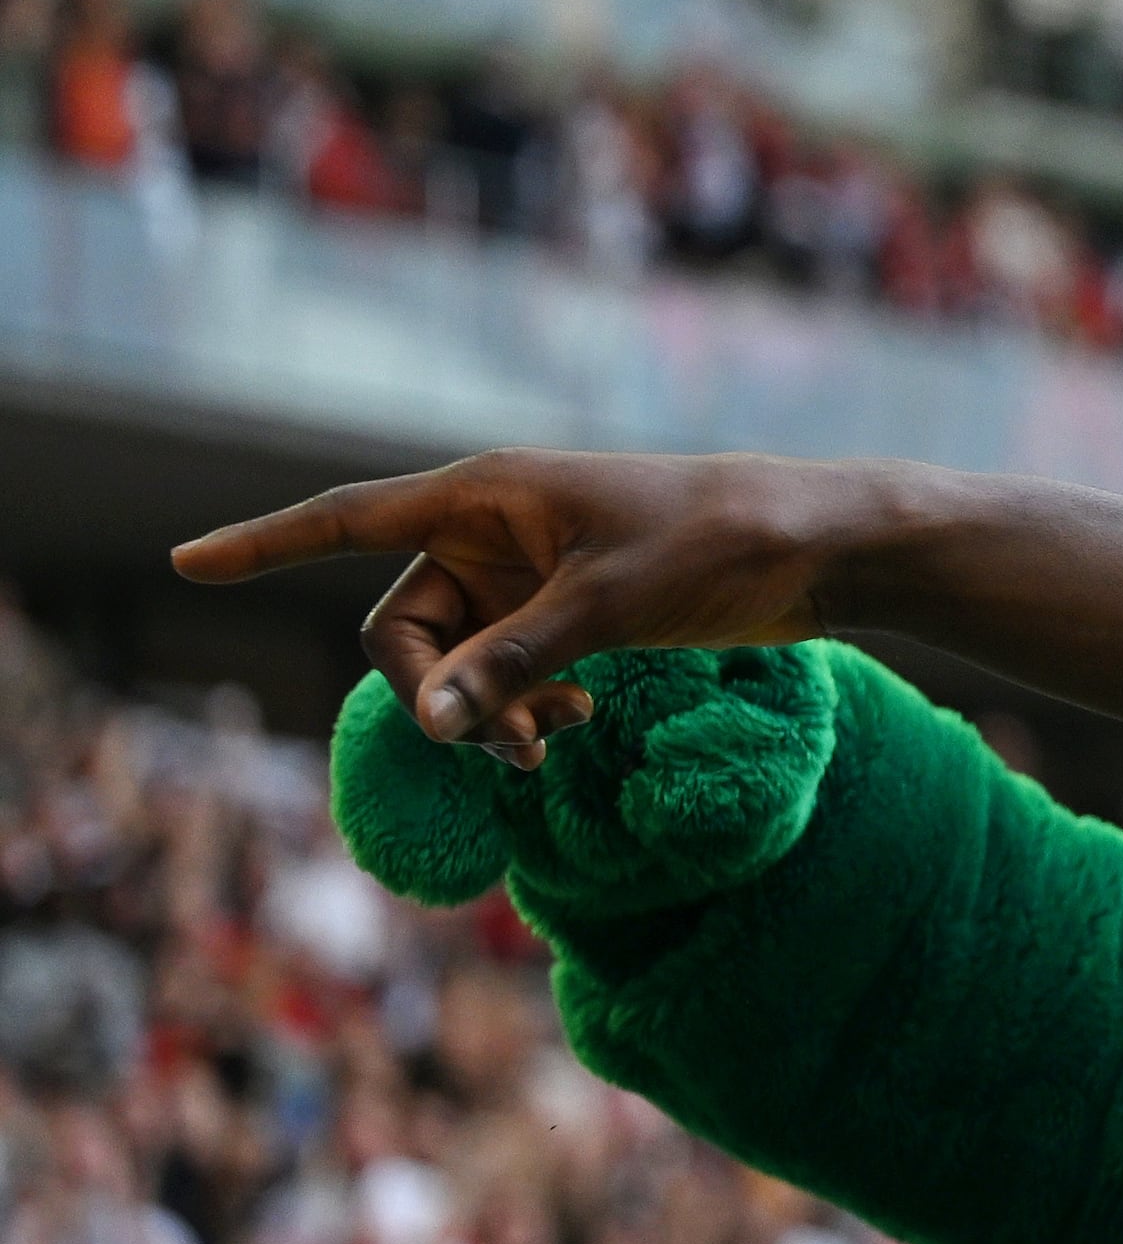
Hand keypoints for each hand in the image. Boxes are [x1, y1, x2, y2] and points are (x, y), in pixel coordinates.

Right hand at [172, 450, 881, 761]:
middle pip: (400, 627)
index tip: (187, 561)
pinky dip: (517, 707)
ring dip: (480, 713)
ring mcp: (525, 573)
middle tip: (511, 749)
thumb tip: (429, 722)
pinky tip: (570, 727)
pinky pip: (497, 671)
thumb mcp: (609, 606)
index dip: (265, 544)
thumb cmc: (715, 546)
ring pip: (450, 662)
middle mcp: (491, 530)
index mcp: (485, 495)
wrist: (813, 546)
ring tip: (550, 744)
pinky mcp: (562, 609)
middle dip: (434, 694)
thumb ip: (513, 663)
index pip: (347, 518)